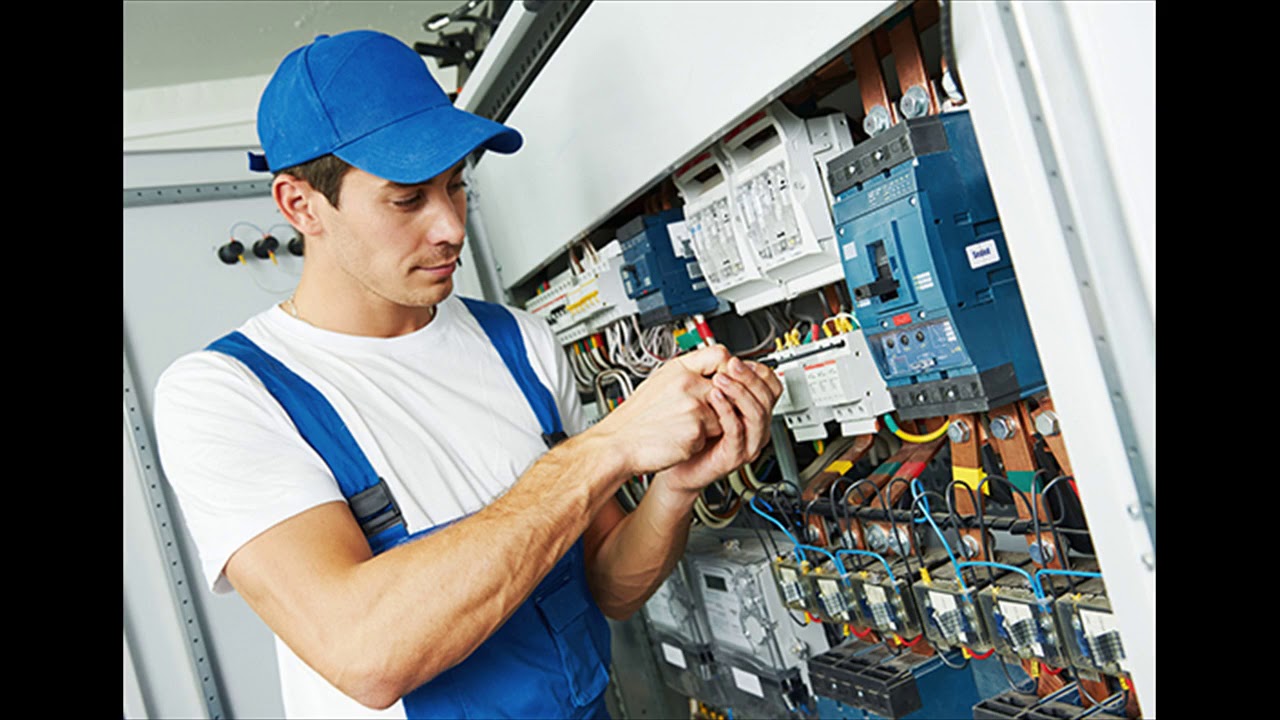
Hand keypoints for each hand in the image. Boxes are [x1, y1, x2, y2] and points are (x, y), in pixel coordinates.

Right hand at [588, 345, 735, 475]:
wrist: (616, 444)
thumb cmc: (635, 418)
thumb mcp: (659, 383)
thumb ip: (688, 375)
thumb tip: (716, 372)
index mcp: (678, 368)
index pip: (719, 354)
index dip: (728, 368)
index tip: (725, 379)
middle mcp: (687, 383)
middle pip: (728, 388)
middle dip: (720, 403)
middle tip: (700, 412)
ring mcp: (693, 406)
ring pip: (723, 415)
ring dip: (709, 425)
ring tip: (683, 426)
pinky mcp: (696, 430)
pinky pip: (712, 436)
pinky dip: (699, 441)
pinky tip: (679, 438)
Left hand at [656, 355, 782, 496]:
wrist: (677, 467)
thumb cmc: (692, 434)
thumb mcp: (708, 400)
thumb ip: (720, 381)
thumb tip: (724, 355)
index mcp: (754, 411)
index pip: (772, 386)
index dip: (759, 371)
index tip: (738, 360)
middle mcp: (756, 427)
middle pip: (767, 397)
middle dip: (749, 377)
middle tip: (731, 364)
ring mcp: (748, 443)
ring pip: (757, 414)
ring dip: (739, 392)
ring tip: (719, 379)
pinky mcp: (735, 456)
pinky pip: (737, 431)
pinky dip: (728, 412)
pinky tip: (715, 398)